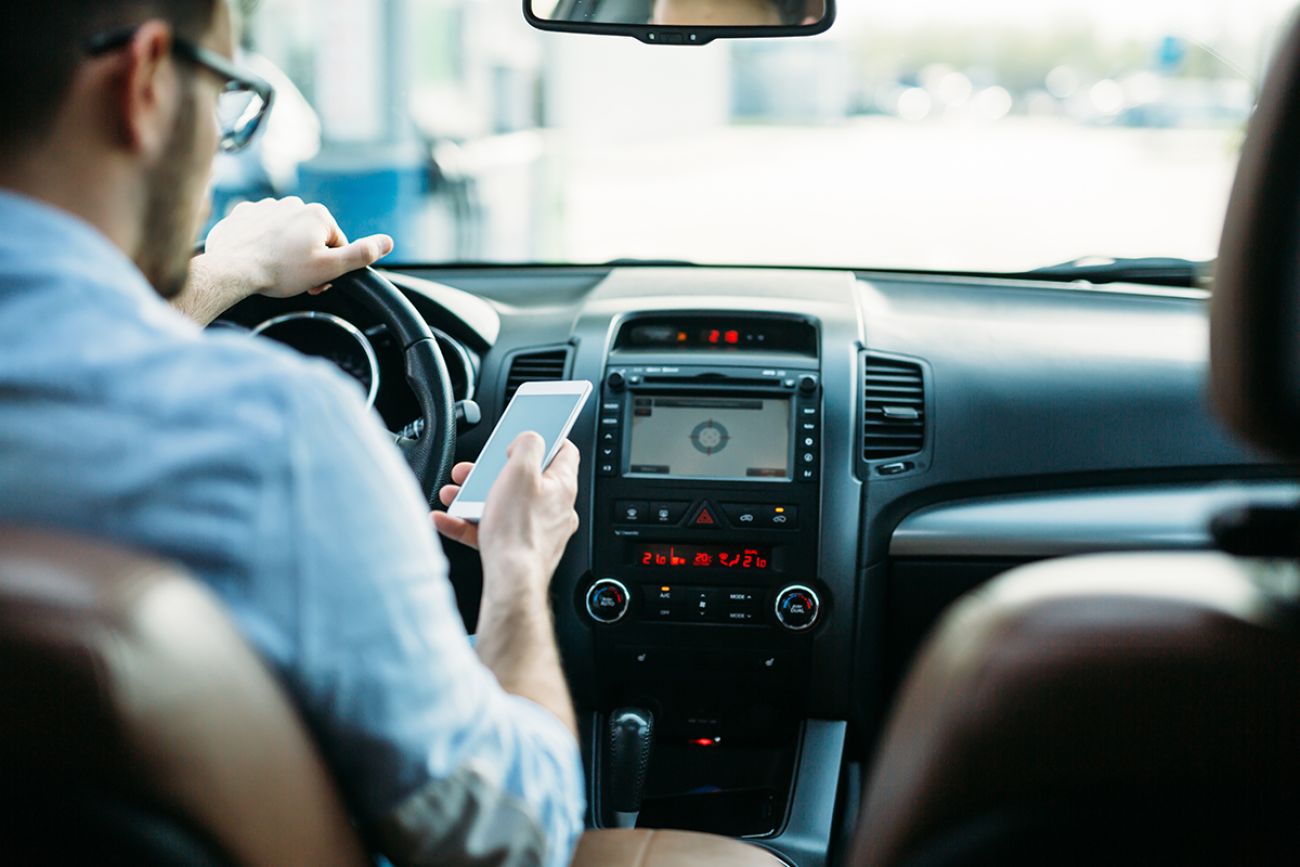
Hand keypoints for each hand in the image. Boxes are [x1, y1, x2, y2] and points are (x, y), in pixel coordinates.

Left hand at [202, 196, 392, 298]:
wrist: (232, 269)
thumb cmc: (281, 271)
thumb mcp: (329, 268)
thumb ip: (361, 254)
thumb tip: (388, 242)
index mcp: (318, 215)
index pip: (336, 244)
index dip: (330, 267)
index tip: (317, 281)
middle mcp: (293, 203)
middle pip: (311, 237)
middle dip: (308, 258)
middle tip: (296, 279)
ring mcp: (265, 207)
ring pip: (285, 233)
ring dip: (285, 250)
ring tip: (275, 269)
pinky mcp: (242, 214)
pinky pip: (260, 229)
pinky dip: (261, 243)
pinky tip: (256, 257)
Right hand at [433, 434, 579, 594]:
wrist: (511, 581)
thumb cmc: (518, 530)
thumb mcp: (520, 471)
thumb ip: (527, 445)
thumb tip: (530, 439)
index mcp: (562, 486)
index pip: (564, 452)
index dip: (547, 437)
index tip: (529, 433)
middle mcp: (555, 509)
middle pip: (525, 480)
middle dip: (493, 472)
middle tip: (475, 469)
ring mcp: (538, 531)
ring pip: (505, 505)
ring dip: (476, 497)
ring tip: (455, 494)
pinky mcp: (519, 550)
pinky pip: (492, 530)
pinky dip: (470, 523)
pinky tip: (448, 519)